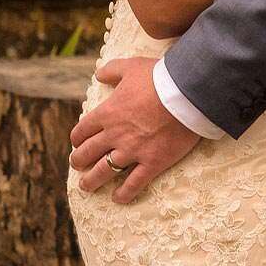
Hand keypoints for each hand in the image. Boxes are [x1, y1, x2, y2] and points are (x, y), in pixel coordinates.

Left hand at [67, 57, 202, 202]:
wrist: (187, 93)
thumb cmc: (160, 77)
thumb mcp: (132, 66)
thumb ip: (112, 70)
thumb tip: (99, 74)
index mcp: (107, 114)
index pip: (82, 131)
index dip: (77, 139)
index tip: (78, 143)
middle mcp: (114, 135)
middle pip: (87, 154)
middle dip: (79, 161)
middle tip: (78, 164)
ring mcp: (132, 151)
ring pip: (103, 172)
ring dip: (91, 181)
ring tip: (86, 186)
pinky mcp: (152, 162)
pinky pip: (133, 184)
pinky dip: (123, 193)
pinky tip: (117, 198)